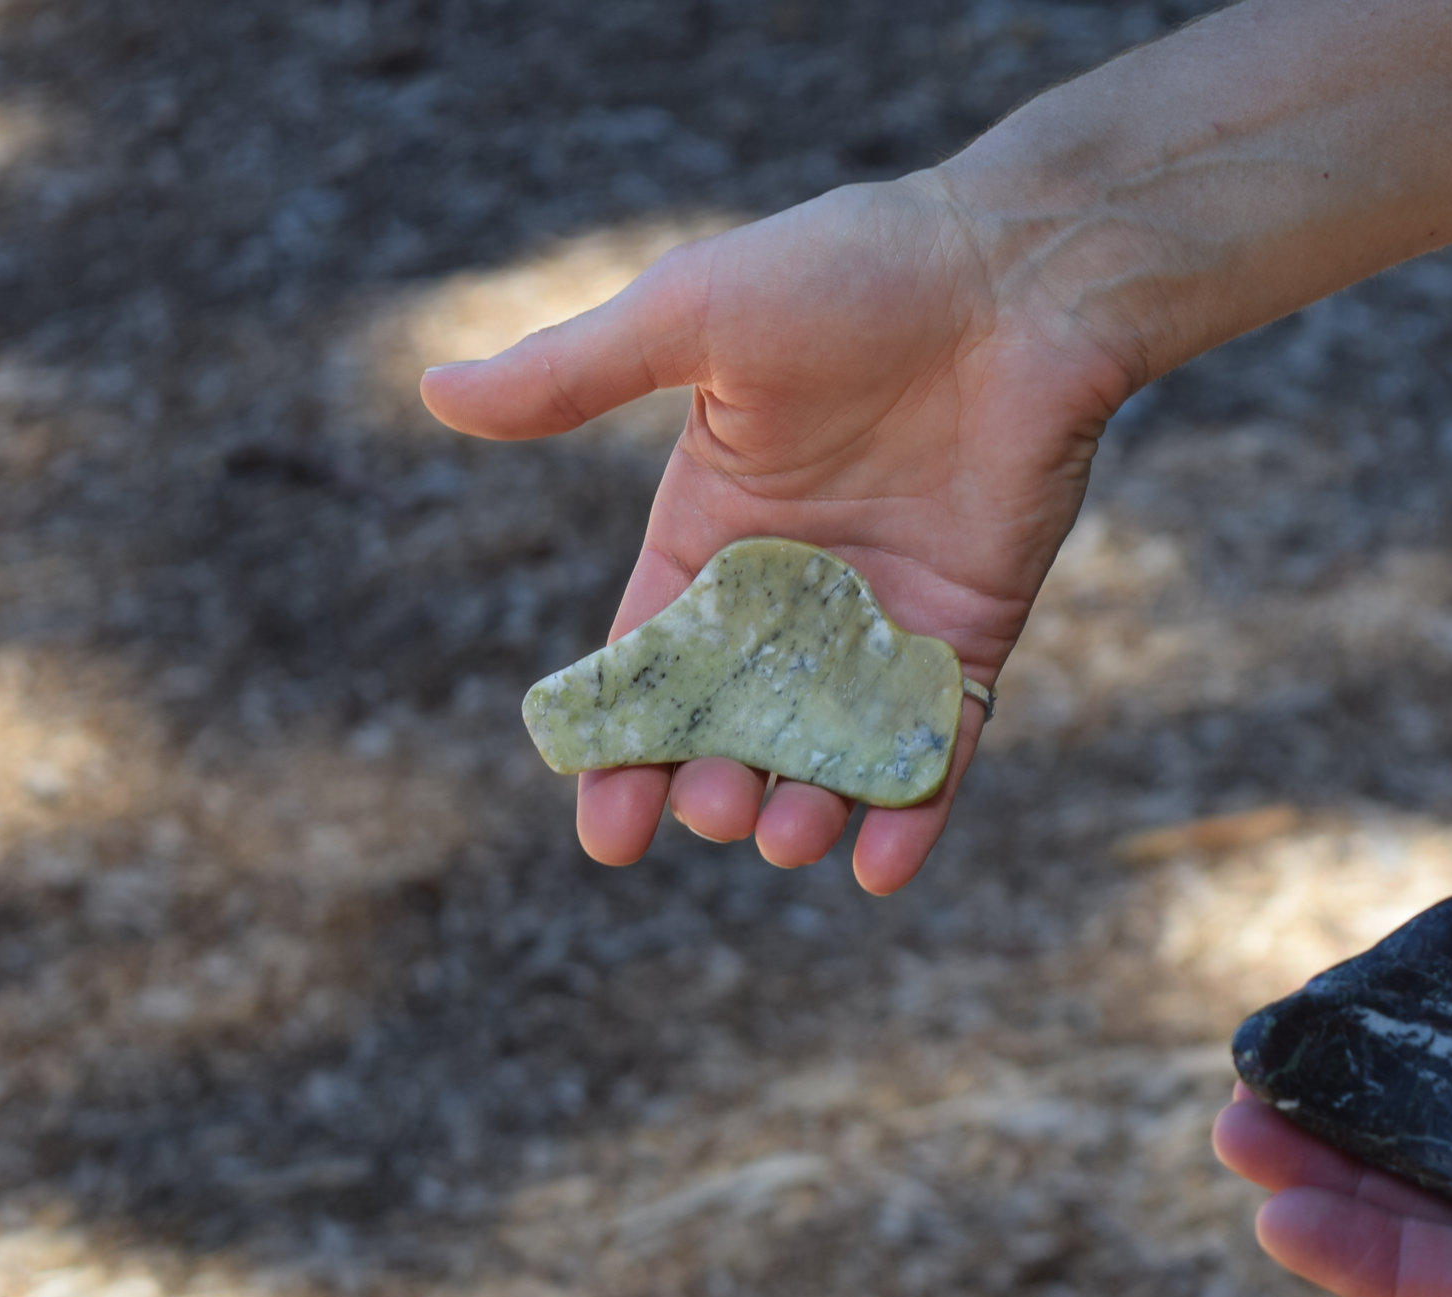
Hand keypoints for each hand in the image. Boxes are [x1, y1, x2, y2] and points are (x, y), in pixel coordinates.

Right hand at [419, 176, 1134, 890]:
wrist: (1015, 274)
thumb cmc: (849, 274)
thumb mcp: (691, 320)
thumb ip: (574, 374)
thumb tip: (435, 389)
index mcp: (713, 532)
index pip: (651, 665)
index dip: (623, 750)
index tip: (605, 831)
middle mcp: (794, 593)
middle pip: (737, 726)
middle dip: (713, 783)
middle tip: (711, 804)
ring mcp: (886, 620)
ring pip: (833, 750)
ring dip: (806, 808)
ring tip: (786, 831)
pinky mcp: (973, 633)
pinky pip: (941, 742)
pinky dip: (916, 809)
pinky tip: (883, 866)